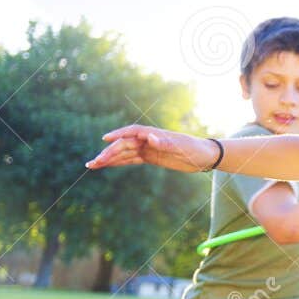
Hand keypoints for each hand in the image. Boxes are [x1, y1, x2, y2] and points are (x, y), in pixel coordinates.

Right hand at [87, 125, 213, 171]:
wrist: (205, 156)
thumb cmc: (195, 150)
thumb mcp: (183, 148)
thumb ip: (166, 143)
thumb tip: (150, 138)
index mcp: (154, 134)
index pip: (132, 132)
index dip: (118, 134)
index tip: (105, 139)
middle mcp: (148, 140)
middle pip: (124, 144)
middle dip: (108, 153)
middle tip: (94, 162)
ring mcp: (148, 148)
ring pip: (124, 153)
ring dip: (109, 158)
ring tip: (92, 165)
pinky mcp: (150, 157)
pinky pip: (131, 159)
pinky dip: (119, 162)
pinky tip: (107, 165)